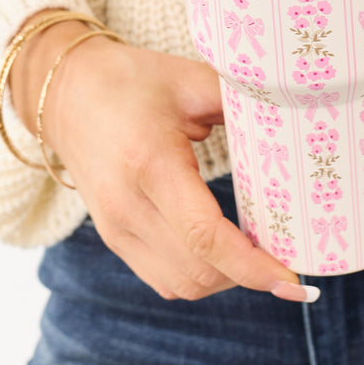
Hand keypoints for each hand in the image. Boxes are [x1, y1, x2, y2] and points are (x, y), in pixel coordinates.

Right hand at [9, 12, 311, 302]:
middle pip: (200, 271)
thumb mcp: (189, 79)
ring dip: (226, 279)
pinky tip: (224, 253)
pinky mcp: (114, 238)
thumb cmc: (132, 81)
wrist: (67, 93)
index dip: (254, 266)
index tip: (294, 277)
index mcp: (151, 163)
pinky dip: (201, 275)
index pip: (206, 236)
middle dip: (250, 274)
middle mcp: (128, 206)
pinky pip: (165, 279)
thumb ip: (240, 99)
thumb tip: (296, 115)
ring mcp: (116, 228)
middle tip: (289, 256)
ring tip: (258, 254)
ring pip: (183, 284)